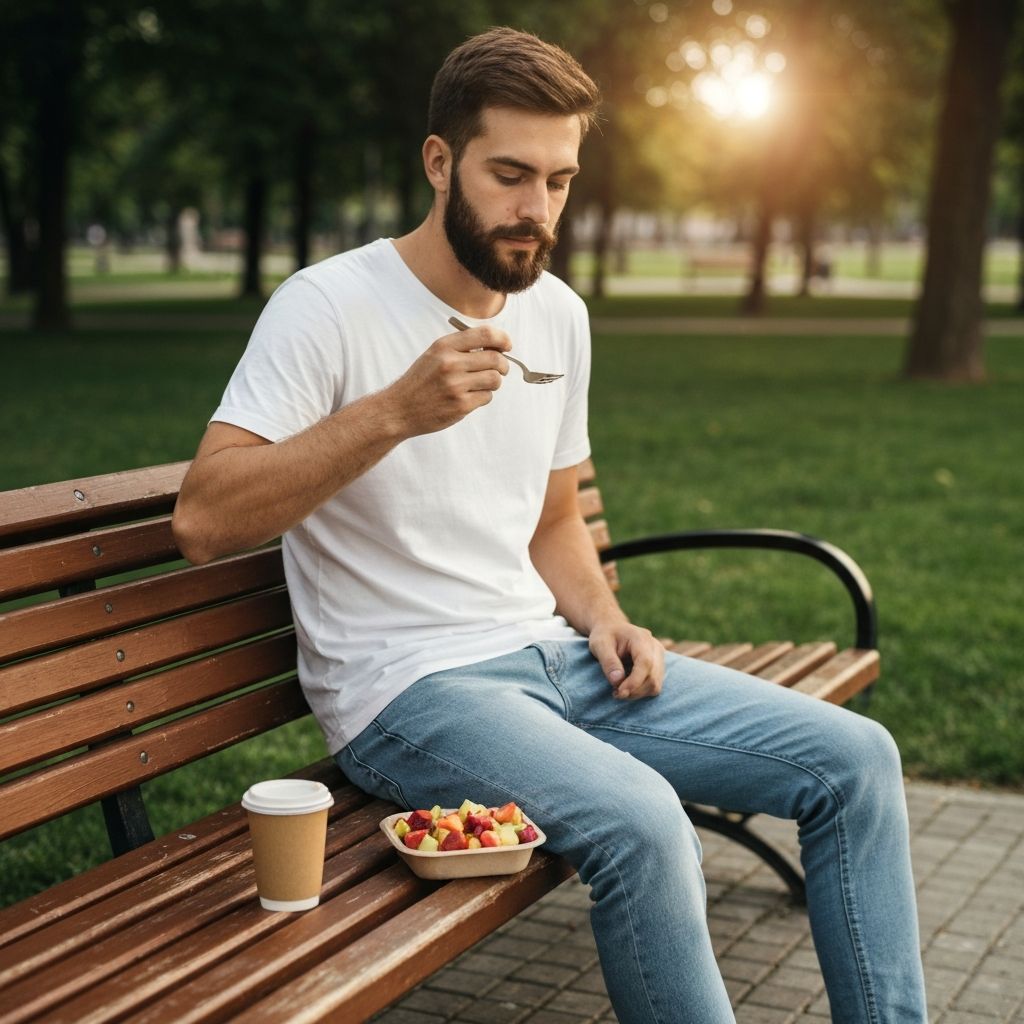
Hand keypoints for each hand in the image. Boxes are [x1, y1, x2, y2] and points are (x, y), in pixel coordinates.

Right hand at [387, 325, 510, 435]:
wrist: (400, 409)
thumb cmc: (421, 381)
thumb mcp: (435, 355)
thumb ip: (462, 347)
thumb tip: (496, 345)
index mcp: (444, 346)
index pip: (485, 334)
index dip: (502, 339)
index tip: (507, 346)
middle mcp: (450, 363)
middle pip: (495, 358)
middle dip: (503, 364)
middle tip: (500, 369)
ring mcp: (456, 385)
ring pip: (495, 379)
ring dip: (494, 382)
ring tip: (482, 384)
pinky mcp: (460, 405)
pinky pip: (487, 397)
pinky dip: (483, 396)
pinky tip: (470, 396)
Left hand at [588, 619, 664, 699]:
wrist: (612, 628)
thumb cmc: (604, 635)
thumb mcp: (599, 645)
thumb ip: (609, 662)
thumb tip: (617, 681)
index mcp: (641, 638)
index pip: (645, 662)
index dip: (634, 681)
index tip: (619, 692)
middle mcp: (655, 647)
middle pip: (653, 677)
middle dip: (634, 691)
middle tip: (615, 693)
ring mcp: (659, 657)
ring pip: (655, 684)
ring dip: (637, 693)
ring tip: (619, 690)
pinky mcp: (658, 666)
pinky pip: (654, 685)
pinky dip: (641, 691)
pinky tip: (627, 687)